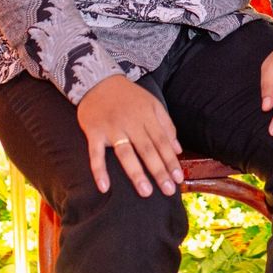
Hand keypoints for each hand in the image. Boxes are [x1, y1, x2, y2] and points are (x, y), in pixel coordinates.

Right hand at [77, 75, 183, 198]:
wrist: (97, 79)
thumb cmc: (128, 96)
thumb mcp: (152, 104)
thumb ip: (166, 125)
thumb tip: (178, 150)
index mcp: (147, 115)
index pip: (162, 141)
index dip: (171, 161)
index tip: (179, 179)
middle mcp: (130, 122)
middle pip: (147, 150)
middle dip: (159, 171)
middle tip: (168, 191)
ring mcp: (111, 128)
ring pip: (126, 153)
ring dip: (136, 174)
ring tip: (146, 192)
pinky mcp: (93, 132)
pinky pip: (96, 154)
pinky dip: (99, 171)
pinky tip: (105, 188)